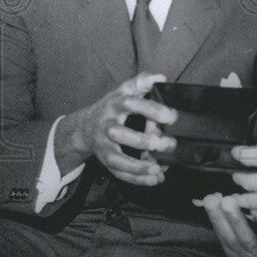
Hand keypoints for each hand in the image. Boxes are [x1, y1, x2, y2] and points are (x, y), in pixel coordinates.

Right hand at [57, 72, 177, 184]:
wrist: (85, 126)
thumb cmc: (113, 107)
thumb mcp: (125, 90)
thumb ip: (143, 82)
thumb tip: (161, 77)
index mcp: (115, 104)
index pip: (131, 104)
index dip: (151, 109)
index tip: (171, 116)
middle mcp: (107, 125)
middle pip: (121, 134)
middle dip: (144, 141)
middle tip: (168, 144)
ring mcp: (104, 145)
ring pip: (117, 158)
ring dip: (138, 166)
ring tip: (158, 169)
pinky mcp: (105, 161)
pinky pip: (119, 173)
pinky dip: (137, 179)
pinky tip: (154, 179)